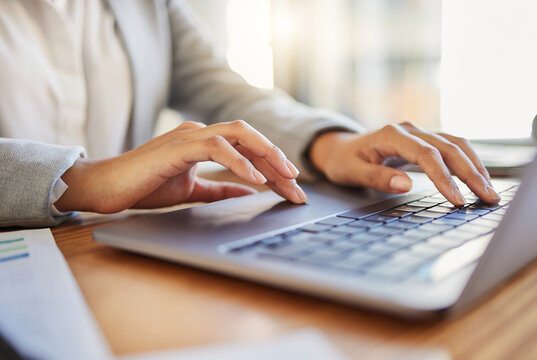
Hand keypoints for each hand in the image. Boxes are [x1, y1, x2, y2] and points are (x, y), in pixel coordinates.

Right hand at [55, 120, 307, 212]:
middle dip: (278, 158)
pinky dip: (239, 162)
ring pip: (238, 134)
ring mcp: (189, 135)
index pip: (247, 148)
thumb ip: (220, 188)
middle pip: (250, 137)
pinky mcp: (178, 146)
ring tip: (285, 178)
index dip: (273, 166)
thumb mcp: (193, 190)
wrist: (106, 188)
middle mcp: (200, 132)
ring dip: (266, 155)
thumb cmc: (145, 186)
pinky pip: (216, 147)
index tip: (292, 188)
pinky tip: (256, 179)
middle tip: (298, 184)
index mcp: (203, 141)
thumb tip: (250, 191)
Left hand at [309, 122, 499, 205]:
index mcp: (391, 135)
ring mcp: (419, 133)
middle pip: (448, 147)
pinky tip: (479, 178)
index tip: (456, 199)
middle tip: (488, 198)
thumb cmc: (344, 161)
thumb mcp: (351, 172)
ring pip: (456, 144)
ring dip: (475, 166)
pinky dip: (468, 161)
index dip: (444, 177)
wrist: (340, 148)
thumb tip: (406, 185)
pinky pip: (452, 147)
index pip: (426, 154)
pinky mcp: (424, 140)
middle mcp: (410, 130)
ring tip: (490, 191)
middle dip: (471, 173)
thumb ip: (377, 177)